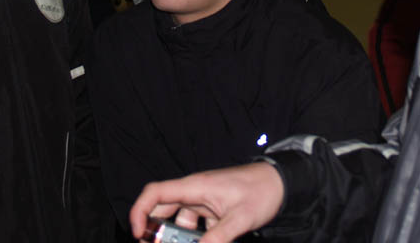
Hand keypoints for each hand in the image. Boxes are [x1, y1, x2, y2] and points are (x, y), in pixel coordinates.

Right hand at [130, 162, 284, 242]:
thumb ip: (218, 239)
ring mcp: (204, 200)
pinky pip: (196, 226)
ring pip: (180, 221)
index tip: (137, 234)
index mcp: (195, 187)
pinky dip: (196, 239)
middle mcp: (194, 192)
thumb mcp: (239, 219)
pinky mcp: (213, 209)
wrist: (282, 183)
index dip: (139, 211)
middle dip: (156, 232)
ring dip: (179, 238)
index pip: (155, 193)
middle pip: (163, 210)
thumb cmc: (261, 192)